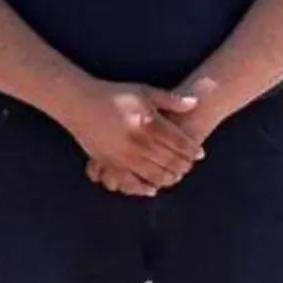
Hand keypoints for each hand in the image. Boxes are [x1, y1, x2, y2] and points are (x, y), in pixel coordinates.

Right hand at [58, 81, 204, 196]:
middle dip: (183, 165)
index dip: (191, 149)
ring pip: (152, 173)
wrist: (81, 103)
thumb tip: (195, 103)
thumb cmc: (116, 95)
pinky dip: (141, 188)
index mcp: (149, 124)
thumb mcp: (146, 92)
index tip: (201, 154)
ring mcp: (122, 155)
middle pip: (168, 159)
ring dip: (167, 177)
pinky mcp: (108, 163)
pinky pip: (128, 181)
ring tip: (177, 176)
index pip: (178, 142)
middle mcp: (137, 142)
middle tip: (190, 166)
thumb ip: (171, 101)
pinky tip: (152, 190)